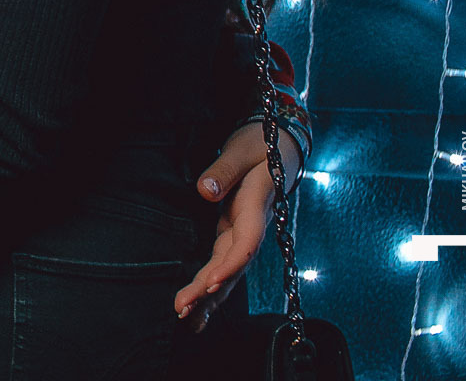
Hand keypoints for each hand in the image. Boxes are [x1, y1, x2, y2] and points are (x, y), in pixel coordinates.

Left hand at [174, 122, 302, 328]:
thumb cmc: (262, 145)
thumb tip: (204, 192)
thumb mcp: (242, 150)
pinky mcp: (234, 231)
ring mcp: (243, 231)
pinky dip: (211, 283)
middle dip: (209, 290)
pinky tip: (199, 305)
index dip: (229, 265)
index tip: (210, 284)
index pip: (245, 243)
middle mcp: (251, 225)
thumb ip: (224, 171)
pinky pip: (223, 261)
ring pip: (228, 269)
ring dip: (209, 295)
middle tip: (183, 310)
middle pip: (232, 264)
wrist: (282, 146)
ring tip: (187, 320)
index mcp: (255, 207)